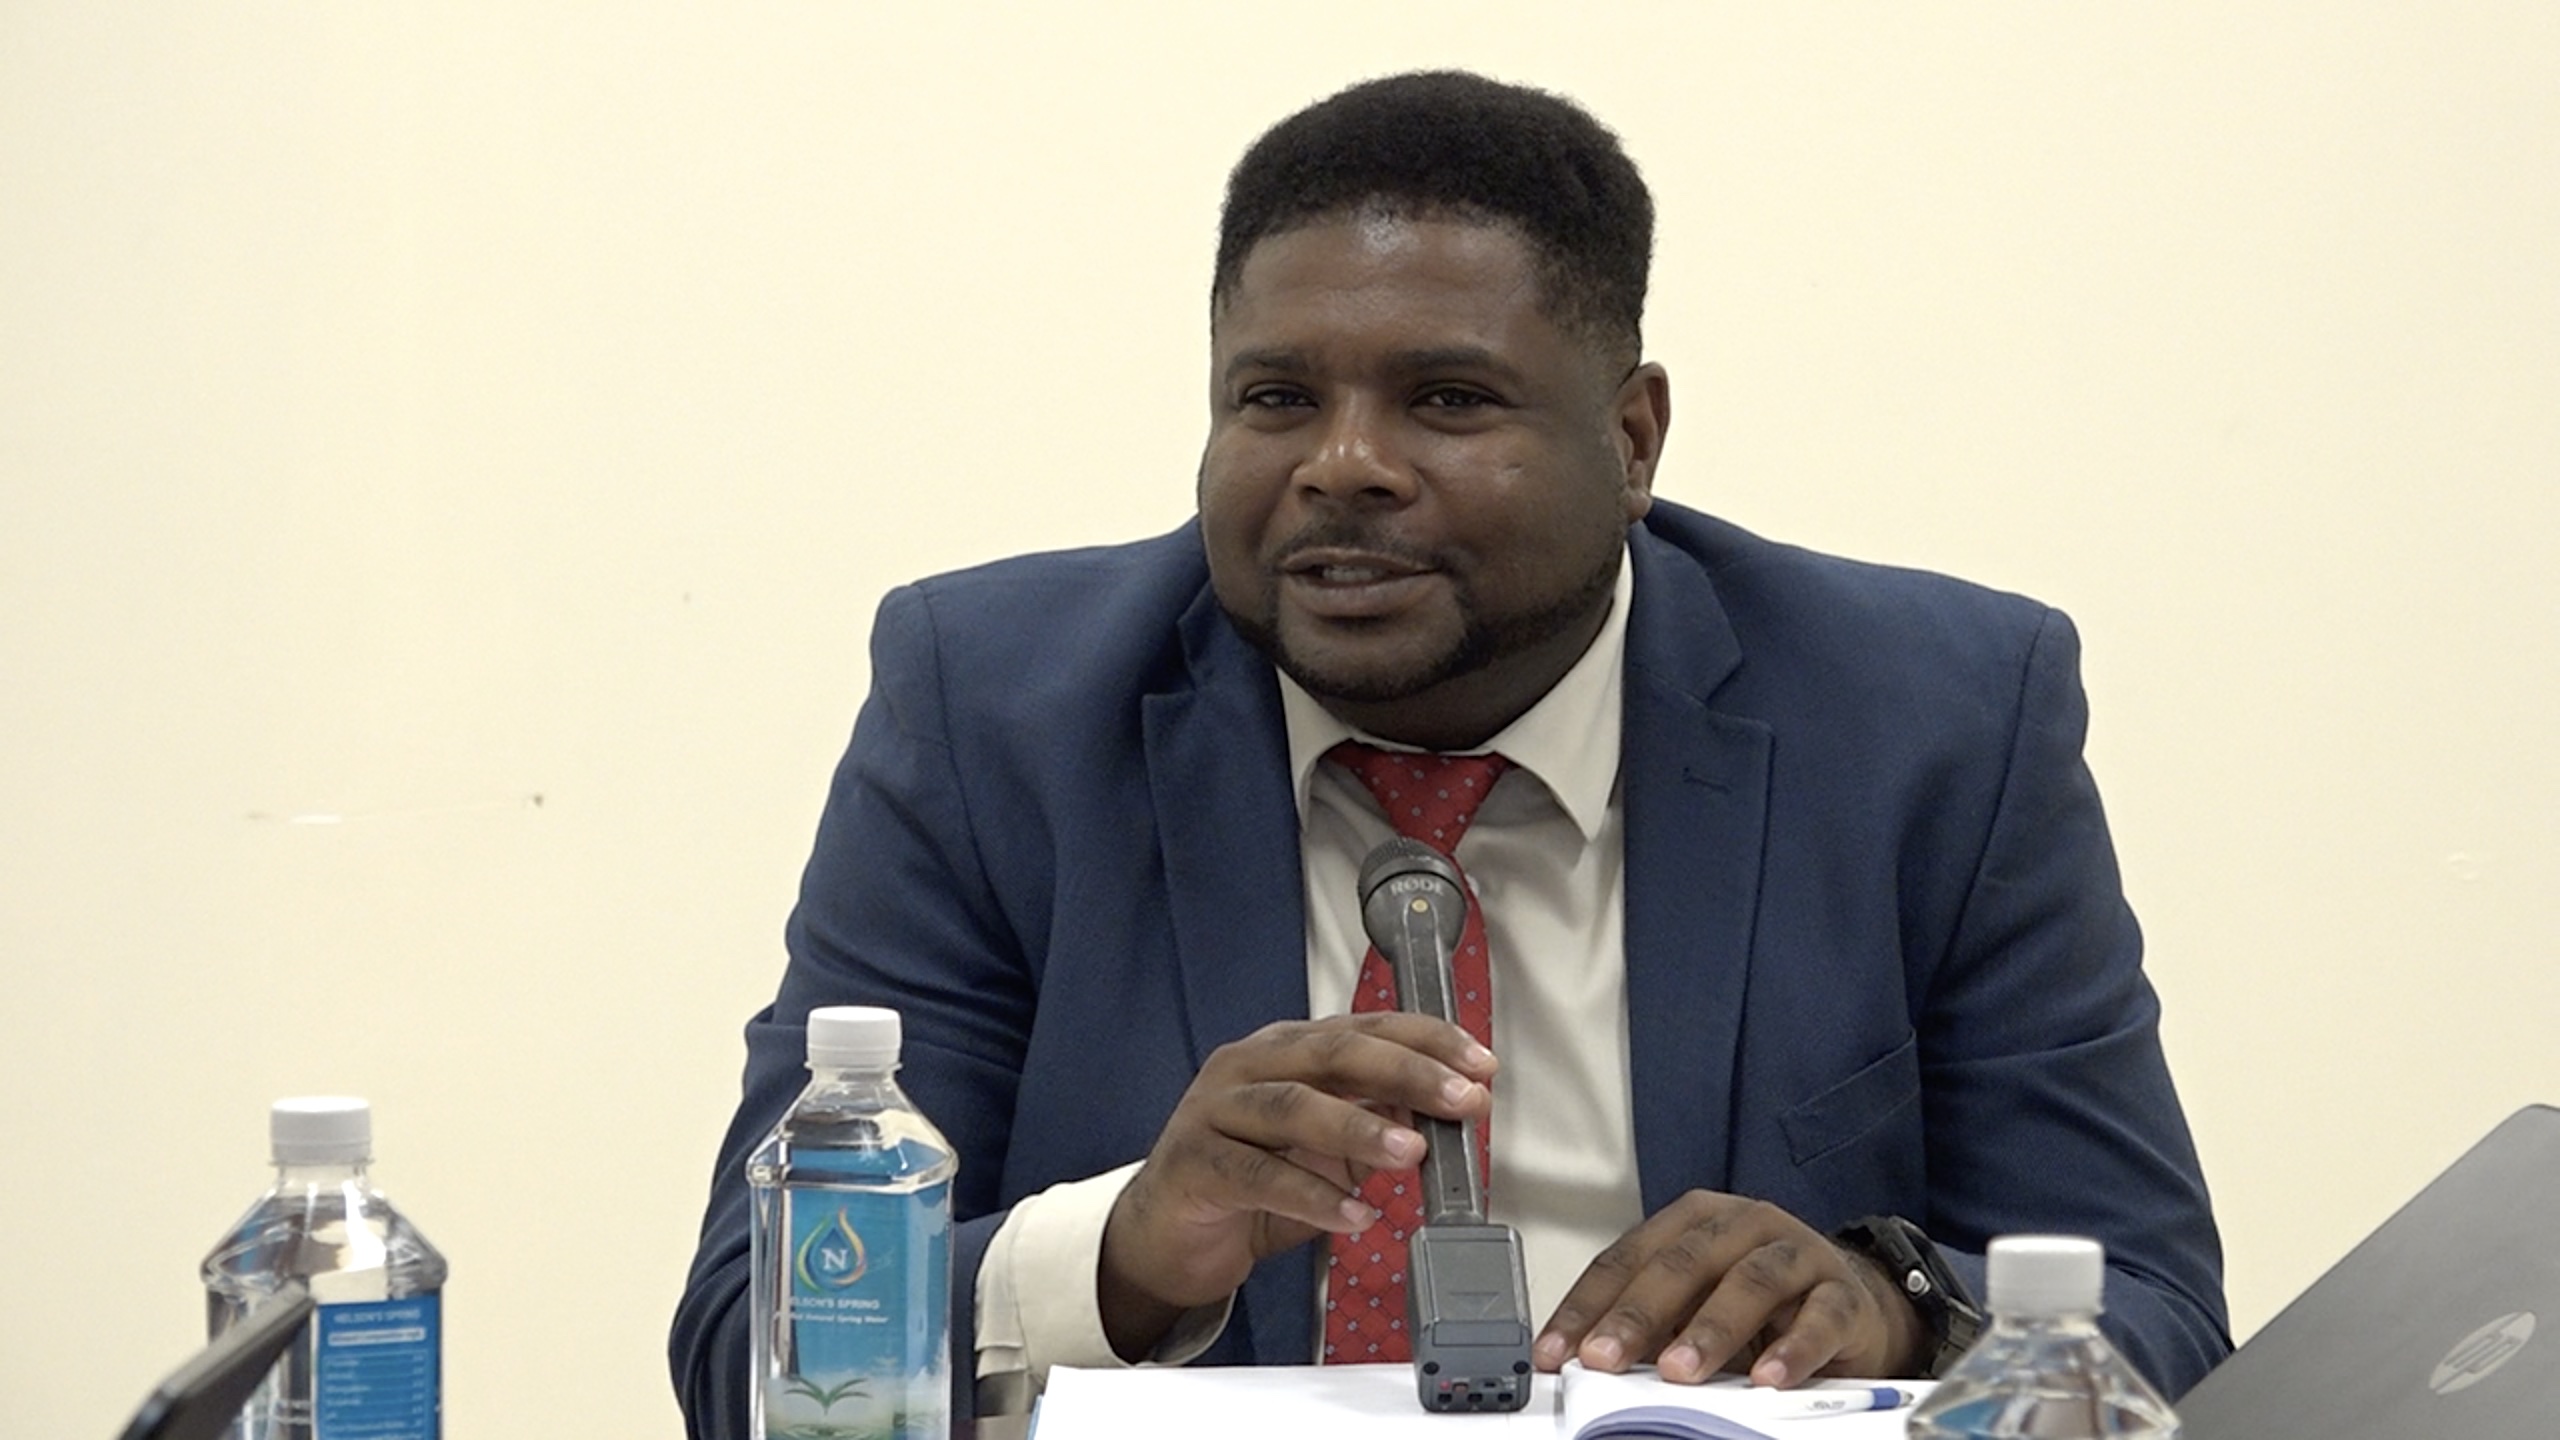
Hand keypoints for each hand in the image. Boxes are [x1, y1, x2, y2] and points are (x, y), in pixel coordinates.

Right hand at [1097, 1013, 1496, 1359]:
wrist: (1168, 1233)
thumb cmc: (1250, 1179)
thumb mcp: (1324, 1147)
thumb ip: (1375, 1121)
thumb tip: (1443, 1111)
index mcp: (1285, 1049)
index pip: (1364, 1028)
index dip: (1427, 1042)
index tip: (1479, 1065)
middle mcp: (1249, 1066)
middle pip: (1333, 1053)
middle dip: (1406, 1073)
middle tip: (1460, 1099)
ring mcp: (1215, 1111)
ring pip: (1293, 1106)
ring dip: (1360, 1128)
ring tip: (1411, 1152)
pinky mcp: (1194, 1163)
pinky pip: (1258, 1175)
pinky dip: (1313, 1195)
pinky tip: (1354, 1214)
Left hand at [1532, 1192, 1922, 1385]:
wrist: (1851, 1304)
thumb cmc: (1761, 1305)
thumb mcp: (1696, 1306)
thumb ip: (1652, 1326)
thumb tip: (1591, 1362)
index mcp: (1694, 1221)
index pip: (1628, 1258)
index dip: (1587, 1305)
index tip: (1557, 1350)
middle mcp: (1743, 1225)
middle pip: (1682, 1263)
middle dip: (1637, 1315)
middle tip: (1605, 1357)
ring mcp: (1797, 1253)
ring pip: (1750, 1282)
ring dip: (1709, 1329)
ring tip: (1678, 1371)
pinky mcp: (1844, 1293)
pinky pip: (1820, 1318)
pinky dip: (1794, 1349)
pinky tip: (1768, 1378)